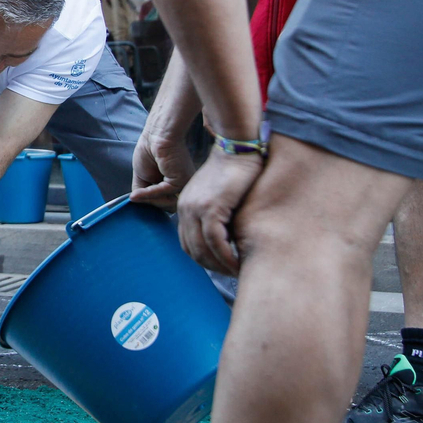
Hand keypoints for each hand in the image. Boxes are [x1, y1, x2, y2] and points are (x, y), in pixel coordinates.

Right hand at [130, 122, 195, 209]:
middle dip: (150, 204)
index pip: (165, 203)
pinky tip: (140, 193)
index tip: (139, 201)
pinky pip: (163, 193)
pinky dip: (150, 195)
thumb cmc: (149, 150)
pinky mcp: (181, 180)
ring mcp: (183, 184)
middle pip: (167, 206)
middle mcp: (183, 186)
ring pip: (167, 204)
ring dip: (150, 201)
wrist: (157, 135)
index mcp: (175, 185)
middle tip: (138, 199)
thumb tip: (135, 202)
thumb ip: (143, 192)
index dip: (151, 203)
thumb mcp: (142, 176)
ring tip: (138, 195)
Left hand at [177, 150, 263, 275]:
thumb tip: (229, 240)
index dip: (204, 258)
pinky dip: (225, 256)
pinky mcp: (211, 207)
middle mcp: (185, 209)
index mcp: (185, 206)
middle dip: (212, 266)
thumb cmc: (235, 171)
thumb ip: (218, 216)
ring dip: (219, 265)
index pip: (188, 243)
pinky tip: (237, 262)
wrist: (237, 148)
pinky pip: (215, 241)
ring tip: (236, 271)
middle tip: (231, 273)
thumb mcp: (219, 196)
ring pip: (202, 249)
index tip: (221, 266)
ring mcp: (196, 208)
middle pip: (192, 250)